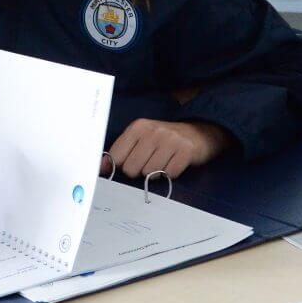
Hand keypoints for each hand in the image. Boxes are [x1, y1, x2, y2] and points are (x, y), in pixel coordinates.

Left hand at [103, 119, 232, 179]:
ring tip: (164, 161)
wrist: (200, 132)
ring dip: (156, 173)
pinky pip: (169, 175)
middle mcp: (153, 131)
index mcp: (138, 127)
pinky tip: (174, 163)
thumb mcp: (141, 138)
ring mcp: (170, 141)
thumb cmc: (165, 138)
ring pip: (150, 174)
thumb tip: (101, 168)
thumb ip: (121, 151)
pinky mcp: (185, 152)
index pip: (117, 156)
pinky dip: (170, 174)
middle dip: (140, 170)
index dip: (121, 165)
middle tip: (150, 161)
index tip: (128, 164)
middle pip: (132, 169)